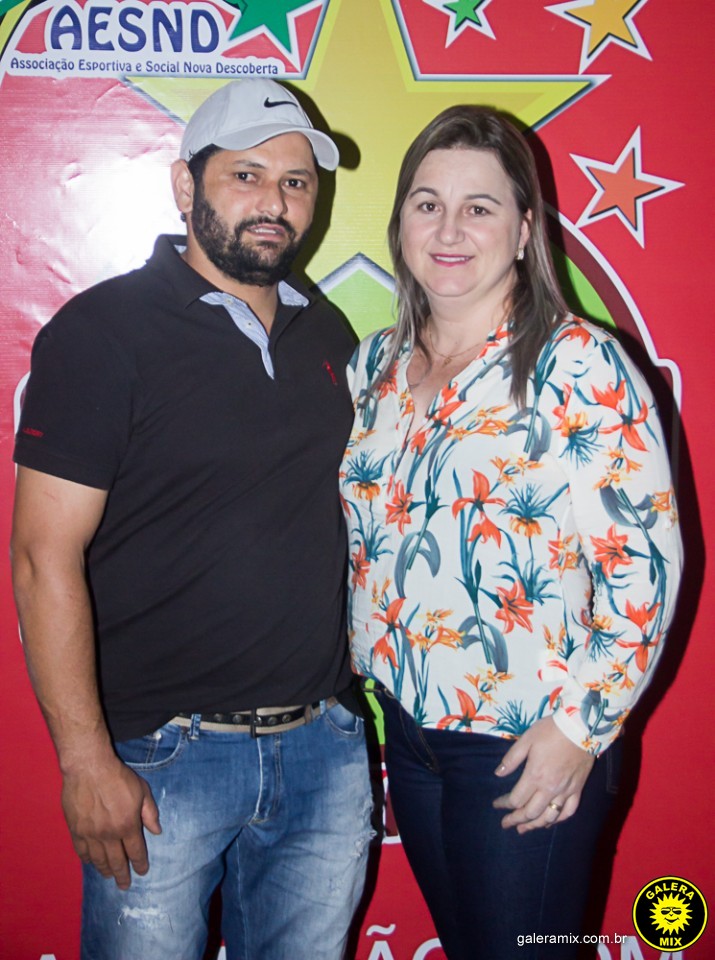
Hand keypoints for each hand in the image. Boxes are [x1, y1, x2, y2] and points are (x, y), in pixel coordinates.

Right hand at [61, 756, 160, 888]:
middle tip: (124, 885)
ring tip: (109, 876)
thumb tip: (157, 831)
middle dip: (122, 875)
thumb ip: (150, 812)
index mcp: (128, 825)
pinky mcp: (75, 830)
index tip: (142, 872)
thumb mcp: (142, 790)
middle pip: (117, 861)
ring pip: (98, 860)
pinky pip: (81, 851)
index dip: (139, 863)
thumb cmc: (118, 777)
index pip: (135, 851)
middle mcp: (109, 835)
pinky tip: (91, 863)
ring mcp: (90, 834)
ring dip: (105, 870)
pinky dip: (87, 860)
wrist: (89, 767)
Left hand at [492, 717, 594, 832]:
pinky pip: (568, 811)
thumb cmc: (550, 731)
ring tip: (524, 829)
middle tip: (506, 824)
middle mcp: (550, 788)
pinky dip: (557, 819)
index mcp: (534, 776)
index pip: (516, 799)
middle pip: (530, 812)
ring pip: (549, 816)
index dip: (504, 804)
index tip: (496, 804)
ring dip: (534, 825)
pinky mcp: (578, 789)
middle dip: (516, 820)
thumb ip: (511, 759)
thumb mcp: (526, 740)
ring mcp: (565, 791)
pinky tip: (550, 822)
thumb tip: (497, 774)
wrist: (580, 728)